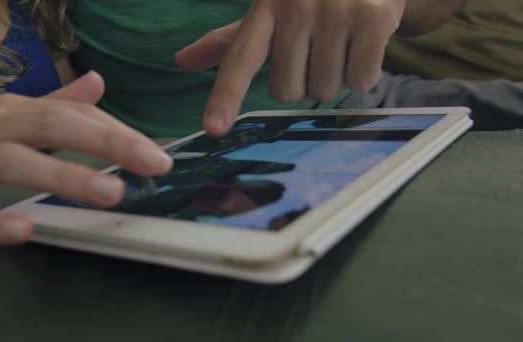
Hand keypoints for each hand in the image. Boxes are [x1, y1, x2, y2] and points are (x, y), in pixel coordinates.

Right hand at [0, 72, 172, 244]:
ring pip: (11, 162)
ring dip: (62, 176)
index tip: (155, 154)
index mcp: (13, 112)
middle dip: (105, 143)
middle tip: (151, 162)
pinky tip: (24, 230)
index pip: (73, 116)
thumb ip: (56, 106)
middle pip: (50, 126)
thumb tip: (97, 82)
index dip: (116, 133)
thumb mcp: (12, 123)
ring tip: (110, 192)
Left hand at [175, 0, 405, 134]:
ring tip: (340, 43)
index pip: (240, 58)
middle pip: (287, 91)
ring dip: (333, 77)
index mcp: (265, 7)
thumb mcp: (268, 14)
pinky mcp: (372, 19)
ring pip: (324, 90)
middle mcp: (296, 6)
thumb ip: (229, 42)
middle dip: (301, 82)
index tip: (214, 127)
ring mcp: (336, 11)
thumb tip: (182, 61)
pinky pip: (360, 81)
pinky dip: (363, 73)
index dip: (226, 95)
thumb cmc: (310, 0)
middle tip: (315, 51)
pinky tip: (363, 44)